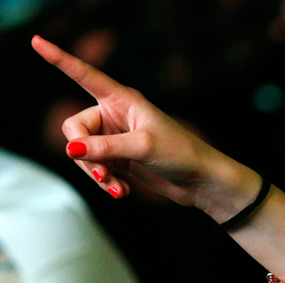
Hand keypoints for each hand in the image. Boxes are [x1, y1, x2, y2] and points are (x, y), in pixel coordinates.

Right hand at [31, 35, 259, 220]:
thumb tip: (71, 148)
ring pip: (83, 153)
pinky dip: (105, 181)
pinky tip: (123, 192)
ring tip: (117, 187)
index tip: (37, 42)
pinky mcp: (119, 158)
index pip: (85, 76)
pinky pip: (96, 168)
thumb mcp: (143, 147)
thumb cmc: (182, 155)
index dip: (60, 59)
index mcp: (123, 99)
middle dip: (84, 154)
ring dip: (96, 173)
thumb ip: (106, 147)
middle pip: (75, 128)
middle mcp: (115, 115)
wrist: (201, 182)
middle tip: (102, 173)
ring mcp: (115, 137)